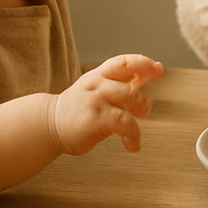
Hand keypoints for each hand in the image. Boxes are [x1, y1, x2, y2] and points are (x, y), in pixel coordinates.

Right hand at [47, 54, 162, 155]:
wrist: (48, 125)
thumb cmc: (77, 109)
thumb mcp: (97, 90)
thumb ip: (118, 84)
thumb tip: (143, 76)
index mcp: (99, 75)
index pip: (123, 62)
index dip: (143, 63)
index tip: (158, 69)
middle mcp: (97, 82)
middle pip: (128, 74)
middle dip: (143, 89)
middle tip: (146, 108)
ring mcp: (95, 99)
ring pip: (128, 95)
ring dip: (141, 108)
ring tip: (136, 129)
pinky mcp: (94, 119)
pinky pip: (122, 122)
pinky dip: (133, 134)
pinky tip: (133, 145)